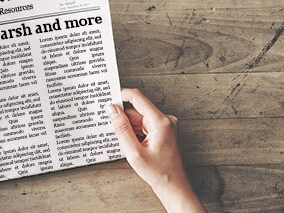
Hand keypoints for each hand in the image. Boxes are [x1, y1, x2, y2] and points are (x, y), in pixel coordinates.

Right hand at [107, 88, 204, 212]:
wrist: (174, 187)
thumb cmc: (159, 173)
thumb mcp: (134, 152)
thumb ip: (121, 128)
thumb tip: (112, 109)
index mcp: (161, 122)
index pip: (137, 98)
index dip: (121, 96)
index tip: (108, 98)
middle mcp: (166, 120)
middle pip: (137, 110)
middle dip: (124, 120)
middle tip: (115, 133)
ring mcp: (166, 126)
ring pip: (139, 119)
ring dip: (130, 129)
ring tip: (129, 145)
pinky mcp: (164, 132)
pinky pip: (144, 126)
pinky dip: (136, 133)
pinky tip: (134, 146)